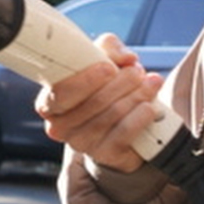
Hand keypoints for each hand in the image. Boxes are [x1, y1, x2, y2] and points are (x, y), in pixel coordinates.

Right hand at [40, 34, 165, 170]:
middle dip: (121, 83)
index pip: (61, 93)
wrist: (122, 127)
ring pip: (111, 115)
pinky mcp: (105, 155)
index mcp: (51, 102)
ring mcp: (82, 143)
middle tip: (138, 71)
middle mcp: (61, 125)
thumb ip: (109, 49)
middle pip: (93, 102)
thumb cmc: (106, 89)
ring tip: (151, 83)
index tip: (109, 68)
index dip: (85, 80)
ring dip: (136, 95)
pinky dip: (140, 117)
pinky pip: (124, 133)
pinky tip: (150, 106)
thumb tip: (126, 57)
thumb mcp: (104, 60)